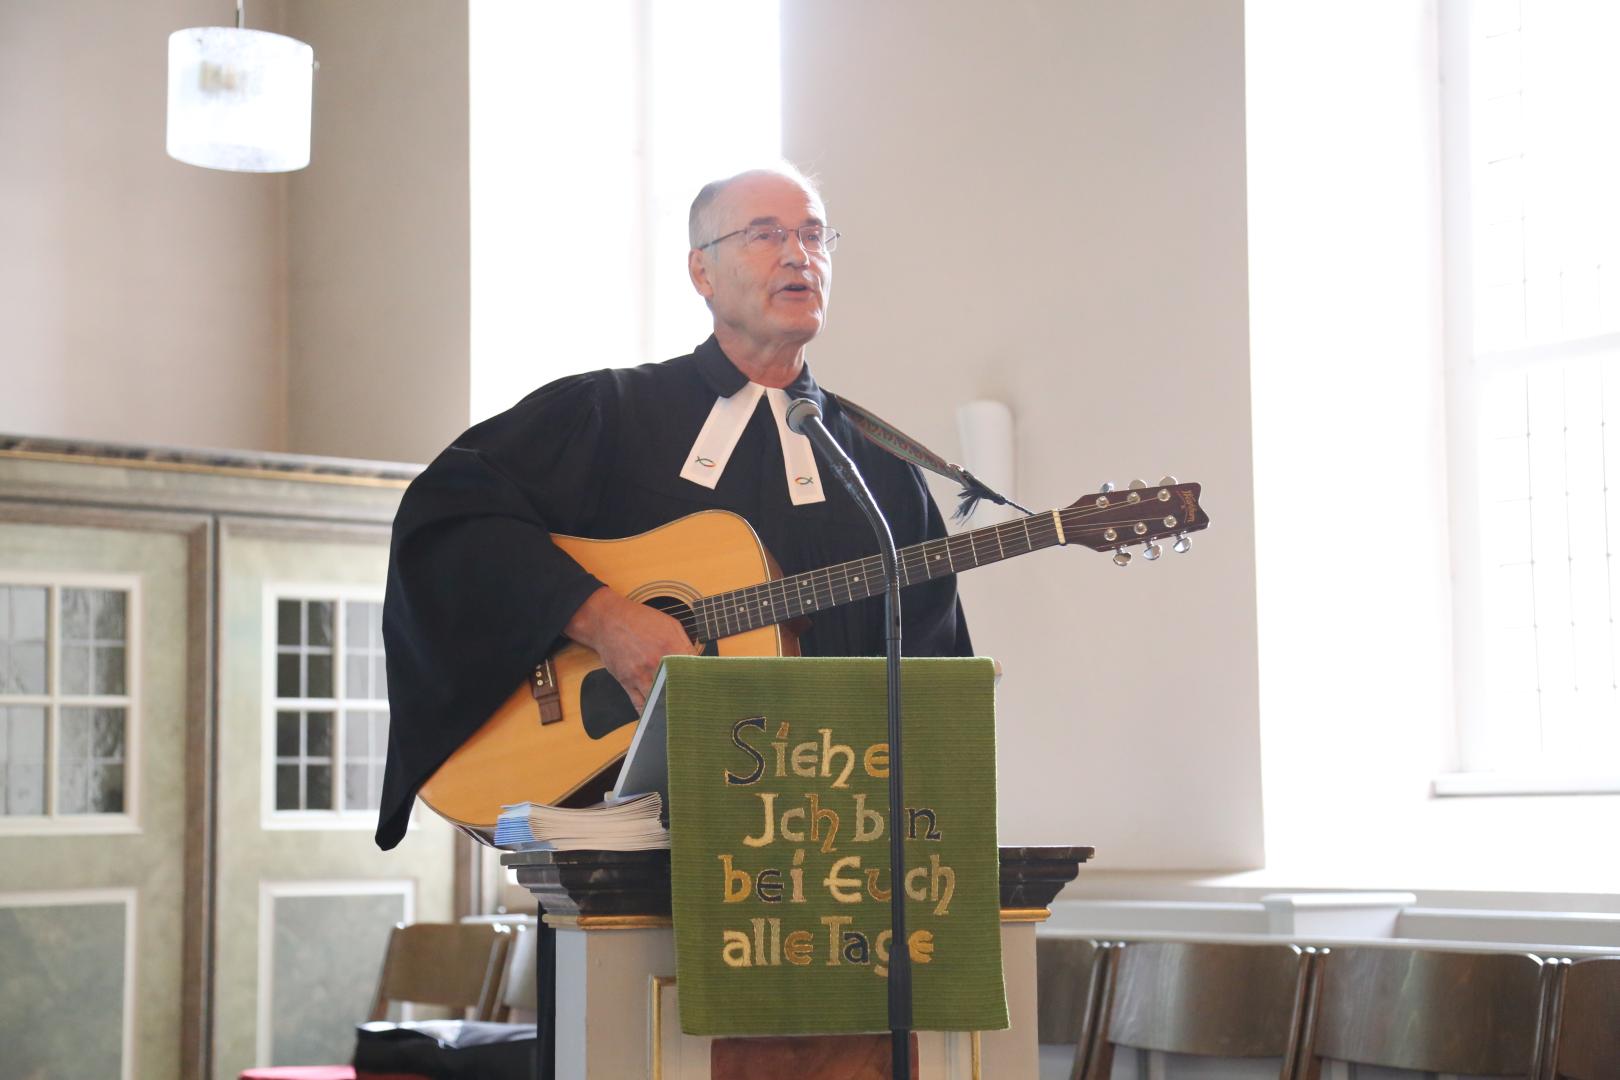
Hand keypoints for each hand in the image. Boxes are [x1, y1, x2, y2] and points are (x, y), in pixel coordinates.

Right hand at [564, 587, 695, 709]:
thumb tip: (697, 662)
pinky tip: (659, 718)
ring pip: (659, 699)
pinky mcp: (626, 682)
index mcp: (670, 646)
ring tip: (681, 715)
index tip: (706, 689)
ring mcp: (640, 674)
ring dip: (670, 708)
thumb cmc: (640, 620)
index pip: (692, 670)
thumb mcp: (669, 624)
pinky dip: (650, 713)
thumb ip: (686, 643)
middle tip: (697, 706)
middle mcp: (655, 662)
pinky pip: (640, 704)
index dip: (702, 681)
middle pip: (677, 688)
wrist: (608, 621)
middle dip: (688, 697)